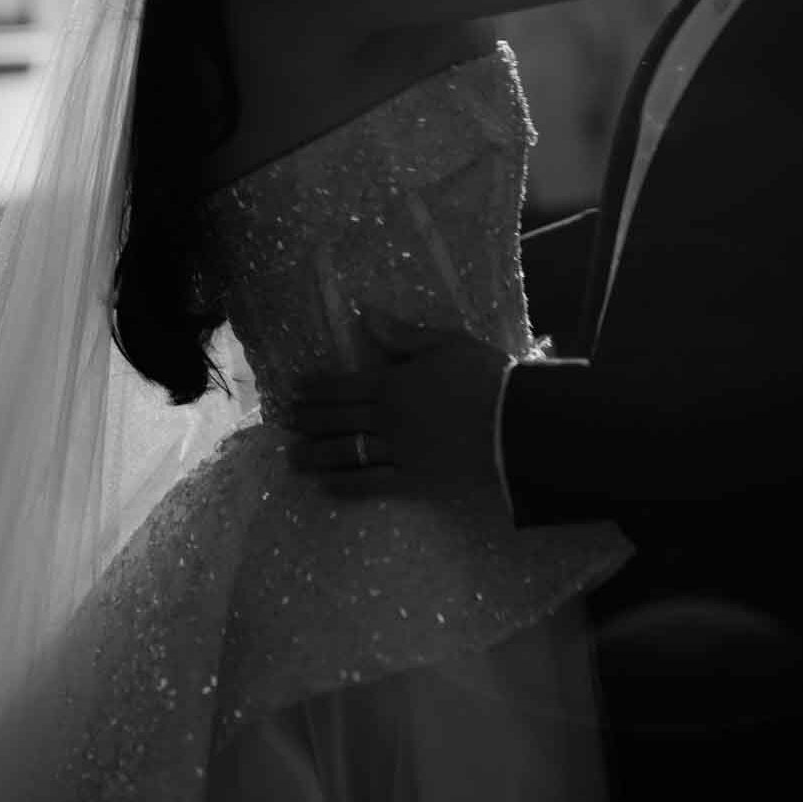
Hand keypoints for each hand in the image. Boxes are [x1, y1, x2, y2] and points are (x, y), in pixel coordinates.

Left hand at [288, 332, 513, 498]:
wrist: (515, 423)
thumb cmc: (485, 376)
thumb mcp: (446, 343)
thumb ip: (402, 335)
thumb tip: (365, 315)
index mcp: (393, 383)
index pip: (344, 386)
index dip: (316, 388)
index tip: (294, 390)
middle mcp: (387, 420)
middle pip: (339, 420)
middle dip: (309, 420)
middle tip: (287, 422)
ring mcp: (398, 453)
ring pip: (348, 453)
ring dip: (316, 455)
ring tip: (293, 457)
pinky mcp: (414, 481)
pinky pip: (372, 484)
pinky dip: (346, 485)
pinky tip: (327, 485)